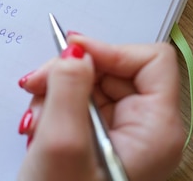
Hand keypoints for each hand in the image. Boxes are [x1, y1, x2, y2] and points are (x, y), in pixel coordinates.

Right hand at [17, 35, 184, 180]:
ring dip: (56, 93)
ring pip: (92, 85)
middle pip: (115, 70)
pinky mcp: (100, 140)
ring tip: (36, 118)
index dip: (109, 50)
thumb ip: (68, 88)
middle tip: (37, 85)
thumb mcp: (61, 142)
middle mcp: (146, 130)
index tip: (71, 53)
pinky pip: (79, 104)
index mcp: (156, 130)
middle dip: (70, 74)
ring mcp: (122, 136)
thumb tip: (74, 51)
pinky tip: (39, 129)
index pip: (150, 60)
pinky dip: (54, 107)